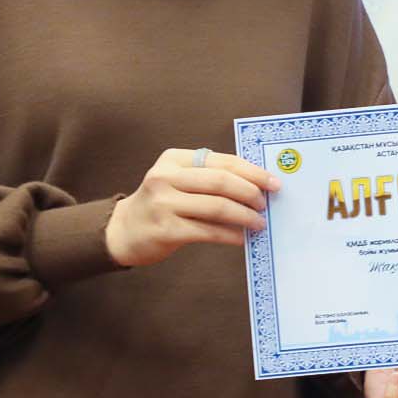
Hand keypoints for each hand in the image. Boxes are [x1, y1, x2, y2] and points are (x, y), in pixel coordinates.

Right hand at [106, 149, 280, 268]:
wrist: (124, 231)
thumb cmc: (161, 204)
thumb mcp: (177, 181)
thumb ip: (208, 177)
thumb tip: (255, 185)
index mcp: (173, 159)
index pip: (222, 161)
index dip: (252, 172)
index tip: (273, 183)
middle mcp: (166, 177)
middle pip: (222, 181)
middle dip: (251, 193)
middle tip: (266, 204)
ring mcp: (164, 203)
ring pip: (218, 207)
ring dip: (245, 216)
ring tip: (259, 223)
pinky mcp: (166, 229)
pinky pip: (208, 231)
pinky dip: (230, 234)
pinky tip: (242, 238)